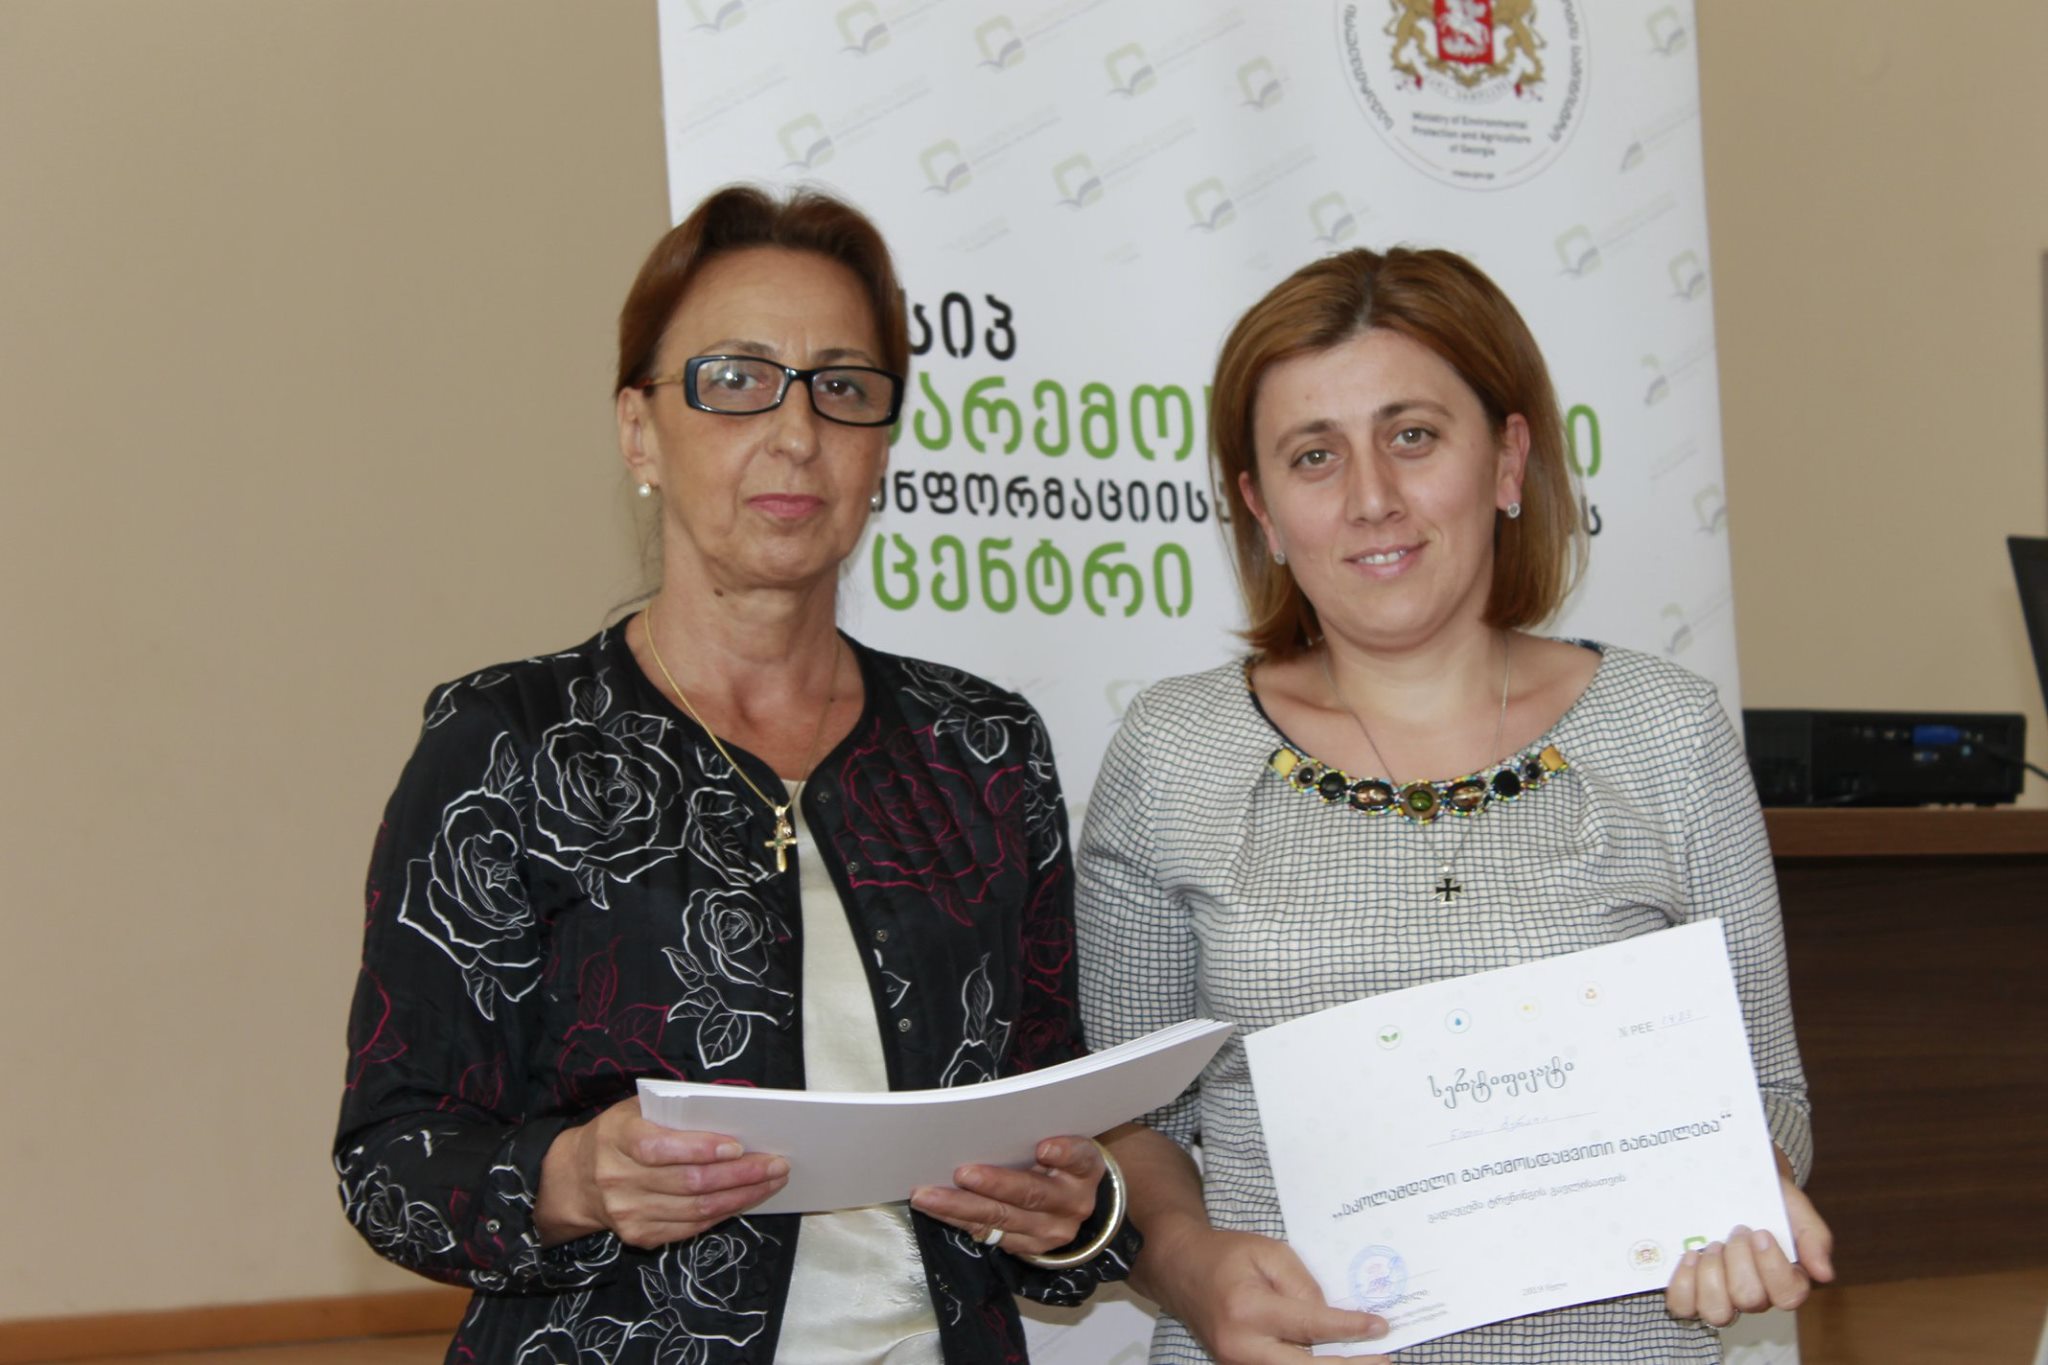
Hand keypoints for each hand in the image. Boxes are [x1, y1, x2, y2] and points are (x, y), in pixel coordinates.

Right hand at [536, 1096, 788, 1249]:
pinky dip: (722, 1214)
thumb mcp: (636, 1109)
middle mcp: (618, 1179)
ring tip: (771, 1182)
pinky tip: (745, 1200)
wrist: (577, 1178)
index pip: (658, 1147)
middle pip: (687, 1182)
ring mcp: (628, 1213)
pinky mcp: (639, 1235)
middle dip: (739, 1175)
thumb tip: (732, 1109)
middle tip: (775, 1164)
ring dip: (740, 1196)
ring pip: (695, 1210)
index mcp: (617, 1138)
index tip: (736, 1146)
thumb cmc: (620, 1133)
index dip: (699, 1149)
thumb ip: (675, 1109)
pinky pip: (689, 1228)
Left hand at [909, 1135, 1104, 1257]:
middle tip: (961, 1173)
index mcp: (1085, 1169)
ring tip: (926, 1196)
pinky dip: (958, 1219)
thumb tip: (987, 1122)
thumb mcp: (1062, 1141)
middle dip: (993, 1185)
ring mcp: (1050, 1231)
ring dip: (960, 1207)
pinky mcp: (1029, 1247)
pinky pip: (988, 1234)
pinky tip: (934, 1208)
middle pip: (1031, 1195)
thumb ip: (1035, 1134)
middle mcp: (1072, 1203)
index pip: (1080, 1158)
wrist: (1074, 1199)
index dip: (1064, 1153)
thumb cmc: (1059, 1160)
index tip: (1044, 1147)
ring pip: (1001, 1220)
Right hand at [1163, 1226, 1389, 1364]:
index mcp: (1248, 1310)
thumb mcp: (1269, 1252)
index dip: (1349, 1329)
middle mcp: (1241, 1346)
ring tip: (1368, 1362)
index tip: (1380, 1327)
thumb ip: (1303, 1285)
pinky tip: (1336, 1359)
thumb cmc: (1225, 1255)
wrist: (1179, 1269)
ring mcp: (1237, 1363)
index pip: (1310, 1326)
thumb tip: (1331, 1319)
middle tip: (1384, 1361)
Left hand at [1665, 1166, 1834, 1325]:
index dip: (1772, 1266)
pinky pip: (1683, 1306)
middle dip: (1739, 1260)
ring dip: (1711, 1274)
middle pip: (1749, 1299)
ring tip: (1712, 1246)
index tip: (1760, 1232)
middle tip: (1736, 1231)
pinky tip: (1690, 1256)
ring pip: (1716, 1311)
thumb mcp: (1796, 1209)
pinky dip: (1683, 1283)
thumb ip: (1814, 1237)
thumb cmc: (1768, 1200)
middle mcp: (1755, 1295)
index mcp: (1785, 1280)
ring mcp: (1722, 1296)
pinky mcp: (1691, 1292)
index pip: (1788, 1296)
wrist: (1733, 1183)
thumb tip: (1824, 1274)